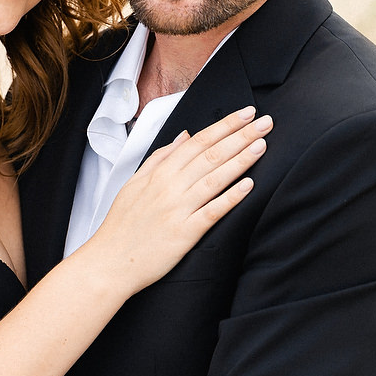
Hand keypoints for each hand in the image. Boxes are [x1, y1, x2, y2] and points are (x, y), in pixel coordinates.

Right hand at [87, 106, 269, 291]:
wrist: (110, 262)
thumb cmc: (122, 225)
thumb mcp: (134, 183)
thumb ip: (160, 158)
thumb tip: (184, 136)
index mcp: (159, 173)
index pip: (197, 141)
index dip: (224, 126)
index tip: (245, 114)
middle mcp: (169, 187)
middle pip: (211, 155)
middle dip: (241, 136)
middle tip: (265, 123)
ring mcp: (178, 209)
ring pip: (214, 178)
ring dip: (240, 160)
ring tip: (261, 145)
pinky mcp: (184, 234)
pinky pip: (212, 212)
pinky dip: (231, 198)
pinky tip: (249, 186)